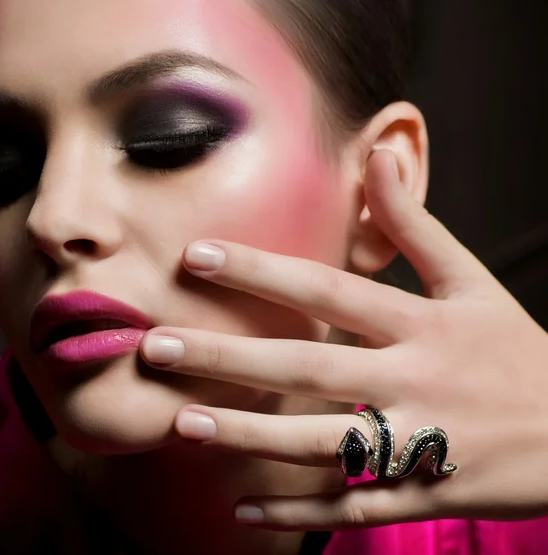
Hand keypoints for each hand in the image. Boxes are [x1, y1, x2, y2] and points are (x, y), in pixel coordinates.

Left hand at [139, 150, 547, 529]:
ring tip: (183, 423)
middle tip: (157, 348)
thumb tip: (378, 156)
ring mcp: (417, 445)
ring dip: (248, 435)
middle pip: (307, 367)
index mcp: (422, 325)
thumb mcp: (472, 280)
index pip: (327, 290)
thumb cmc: (516, 350)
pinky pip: (350, 507)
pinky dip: (297, 513)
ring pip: (319, 443)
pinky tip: (243, 509)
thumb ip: (416, 222)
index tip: (196, 257)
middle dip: (228, 357)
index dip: (260, 272)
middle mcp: (412, 382)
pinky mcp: (423, 494)